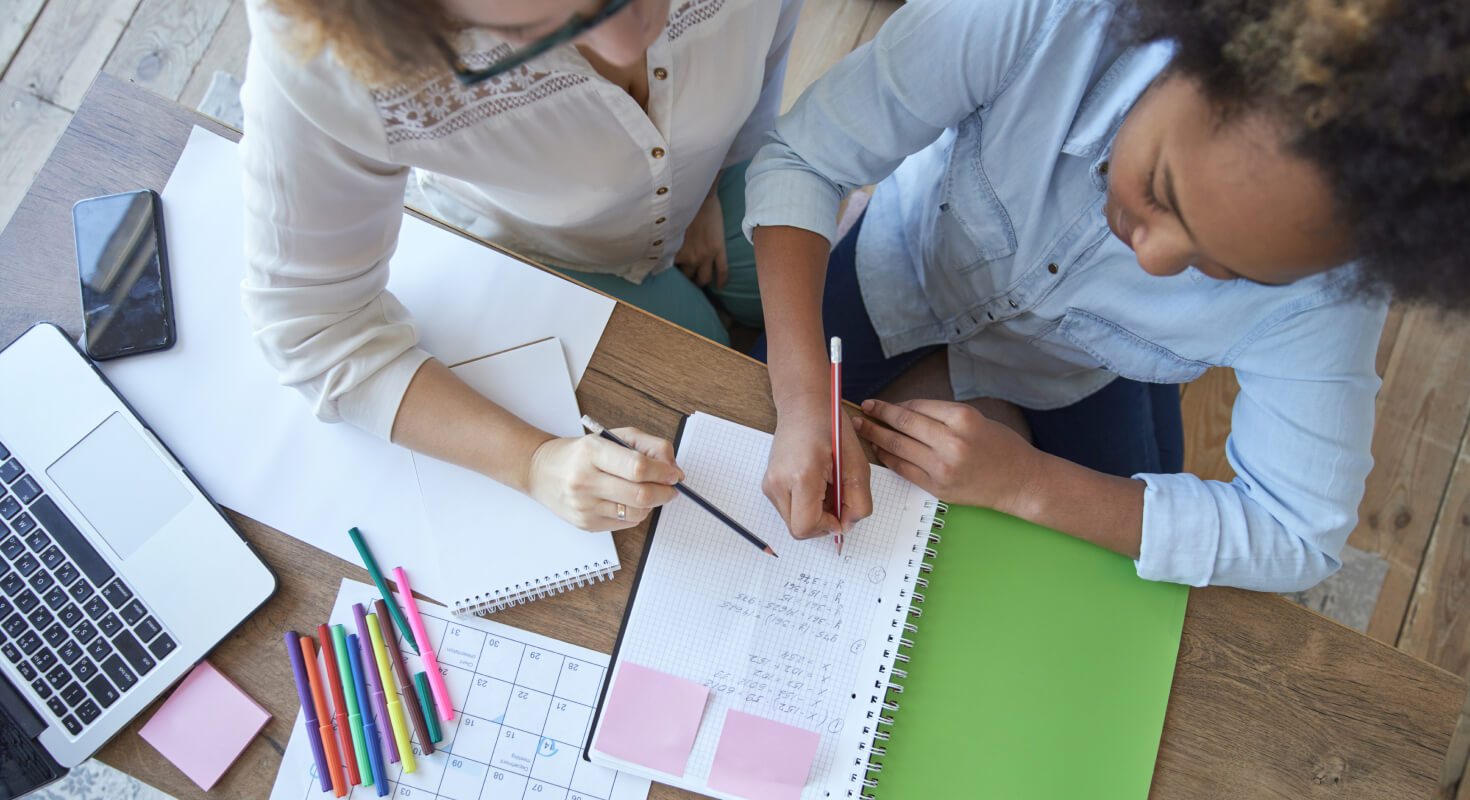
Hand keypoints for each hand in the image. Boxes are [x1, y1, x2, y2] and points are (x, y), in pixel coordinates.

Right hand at [526, 427, 682, 530]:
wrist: (542, 471)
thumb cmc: (581, 453)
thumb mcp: (613, 436)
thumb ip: (649, 446)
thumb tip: (673, 468)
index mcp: (591, 452)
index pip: (638, 467)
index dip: (663, 472)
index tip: (674, 473)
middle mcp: (584, 481)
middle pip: (640, 494)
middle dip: (665, 492)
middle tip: (671, 487)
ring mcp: (584, 506)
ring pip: (636, 513)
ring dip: (652, 504)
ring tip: (650, 492)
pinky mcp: (586, 524)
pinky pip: (626, 523)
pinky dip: (637, 513)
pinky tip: (630, 501)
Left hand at [675, 186, 728, 288]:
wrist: (700, 194)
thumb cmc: (681, 207)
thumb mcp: (669, 227)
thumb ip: (666, 241)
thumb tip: (658, 249)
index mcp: (675, 251)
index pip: (669, 271)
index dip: (669, 275)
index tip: (667, 276)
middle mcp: (690, 256)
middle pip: (687, 277)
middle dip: (685, 279)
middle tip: (684, 279)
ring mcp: (706, 255)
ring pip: (704, 278)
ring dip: (700, 282)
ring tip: (698, 282)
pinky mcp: (719, 250)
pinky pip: (722, 271)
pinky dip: (722, 282)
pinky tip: (720, 288)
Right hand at [763, 396, 872, 539]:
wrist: (803, 405)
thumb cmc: (830, 427)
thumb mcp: (857, 465)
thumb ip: (858, 502)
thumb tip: (847, 526)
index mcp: (801, 476)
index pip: (806, 527)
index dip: (827, 528)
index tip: (841, 513)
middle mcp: (778, 483)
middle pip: (798, 529)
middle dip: (822, 521)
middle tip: (837, 497)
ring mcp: (769, 484)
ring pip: (793, 521)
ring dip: (814, 513)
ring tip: (826, 486)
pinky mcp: (768, 484)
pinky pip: (788, 509)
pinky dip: (805, 505)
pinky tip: (816, 483)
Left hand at [852, 398, 1040, 512]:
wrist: (1020, 481)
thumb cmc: (1001, 447)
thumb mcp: (976, 419)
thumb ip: (941, 415)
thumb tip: (903, 412)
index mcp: (962, 419)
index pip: (915, 408)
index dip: (891, 405)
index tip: (877, 403)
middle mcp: (951, 442)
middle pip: (902, 425)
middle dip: (877, 417)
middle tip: (861, 412)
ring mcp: (943, 467)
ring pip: (898, 447)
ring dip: (876, 437)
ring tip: (862, 429)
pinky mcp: (938, 487)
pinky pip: (904, 469)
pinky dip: (888, 458)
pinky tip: (879, 450)